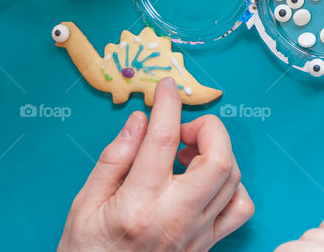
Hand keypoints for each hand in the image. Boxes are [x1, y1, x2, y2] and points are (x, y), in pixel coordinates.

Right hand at [58, 78, 253, 251]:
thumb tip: (141, 121)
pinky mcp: (208, 244)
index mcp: (138, 205)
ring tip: (187, 154)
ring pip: (233, 179)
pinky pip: (240, 208)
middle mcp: (175, 217)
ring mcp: (197, 233)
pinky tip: (206, 182)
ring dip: (218, 153)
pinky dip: (233, 186)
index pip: (163, 140)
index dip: (169, 104)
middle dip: (209, 129)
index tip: (167, 87)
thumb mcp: (84, 206)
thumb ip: (114, 159)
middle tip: (183, 130)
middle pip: (218, 159)